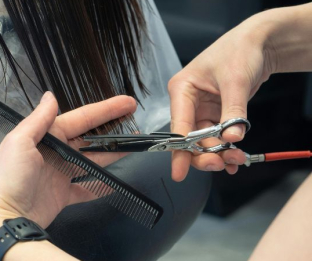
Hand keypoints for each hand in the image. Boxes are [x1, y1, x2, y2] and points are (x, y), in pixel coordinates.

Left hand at [0, 92, 136, 251]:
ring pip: (92, 161)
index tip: (127, 103)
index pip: (81, 118)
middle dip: (111, 131)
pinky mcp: (63, 195)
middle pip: (89, 138)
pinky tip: (114, 184)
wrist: (4, 217)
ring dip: (111, 155)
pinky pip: (86, 188)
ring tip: (132, 149)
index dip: (105, 110)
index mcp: (46, 136)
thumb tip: (50, 96)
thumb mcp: (19, 142)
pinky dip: (100, 187)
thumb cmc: (11, 177)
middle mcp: (55, 152)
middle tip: (135, 126)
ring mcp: (61, 174)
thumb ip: (38, 119)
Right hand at [167, 14, 275, 180]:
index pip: (178, 126)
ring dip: (218, 153)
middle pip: (189, 138)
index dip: (179, 151)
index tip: (179, 172)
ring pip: (203, 141)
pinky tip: (234, 157)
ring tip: (236, 159)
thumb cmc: (240, 50)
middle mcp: (188, 102)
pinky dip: (226, 148)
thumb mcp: (236, 81)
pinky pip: (217, 137)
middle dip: (204, 154)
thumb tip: (232, 139)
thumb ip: (233, 112)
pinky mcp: (215, 113)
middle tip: (221, 163)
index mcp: (182, 89)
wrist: (259, 42)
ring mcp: (201, 109)